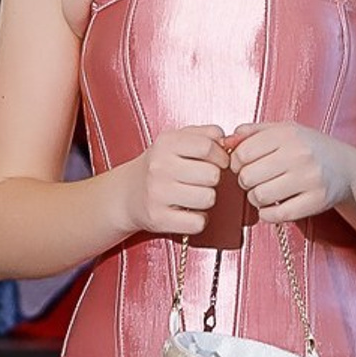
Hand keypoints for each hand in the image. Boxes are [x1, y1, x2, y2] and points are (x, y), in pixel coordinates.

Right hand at [124, 123, 230, 238]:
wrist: (127, 193)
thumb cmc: (158, 166)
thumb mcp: (176, 141)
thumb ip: (204, 134)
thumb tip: (228, 140)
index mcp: (166, 144)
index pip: (208, 147)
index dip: (220, 156)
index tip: (218, 162)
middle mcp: (160, 167)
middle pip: (212, 175)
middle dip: (213, 179)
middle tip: (202, 181)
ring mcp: (158, 194)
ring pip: (208, 198)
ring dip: (206, 199)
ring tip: (194, 195)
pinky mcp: (159, 218)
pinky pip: (198, 222)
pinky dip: (198, 219)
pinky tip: (189, 212)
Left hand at [226, 121, 355, 224]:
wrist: (346, 168)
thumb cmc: (309, 148)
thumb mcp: (284, 131)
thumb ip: (253, 132)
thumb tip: (225, 140)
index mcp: (288, 134)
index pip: (242, 153)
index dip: (236, 163)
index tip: (242, 166)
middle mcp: (299, 154)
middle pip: (247, 176)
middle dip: (245, 181)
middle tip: (255, 180)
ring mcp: (309, 179)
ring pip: (259, 196)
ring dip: (256, 198)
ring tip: (265, 192)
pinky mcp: (315, 201)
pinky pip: (276, 215)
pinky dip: (267, 214)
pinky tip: (273, 206)